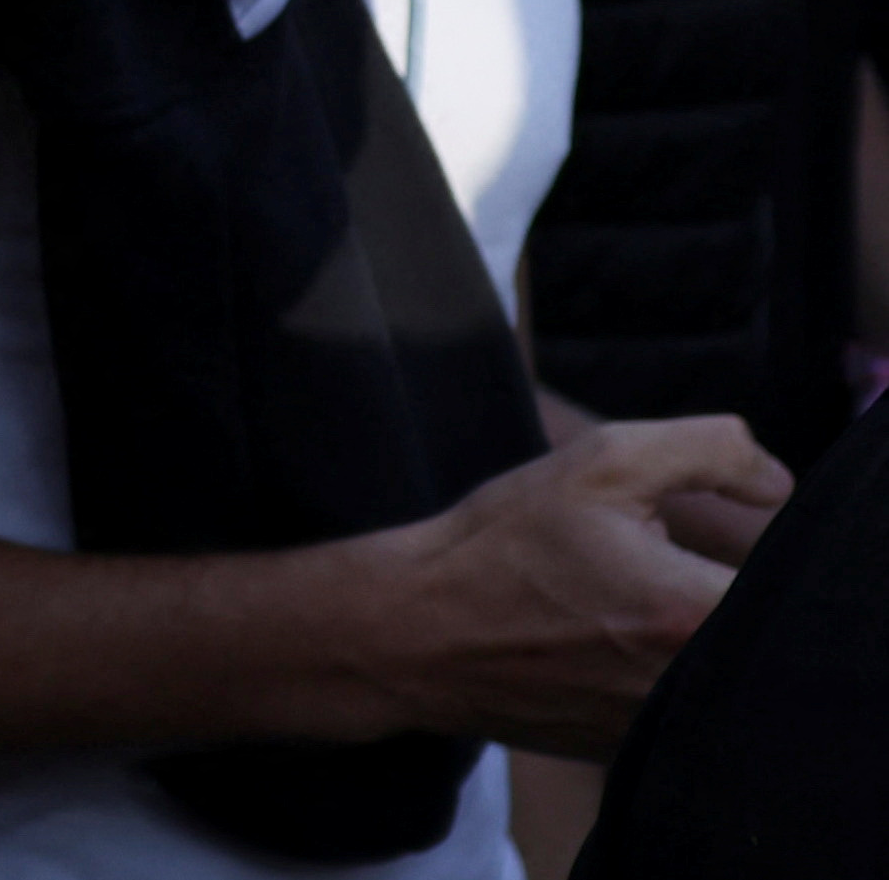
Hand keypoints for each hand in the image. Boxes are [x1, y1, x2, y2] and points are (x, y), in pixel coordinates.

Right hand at [345, 417, 778, 751]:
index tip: (692, 533)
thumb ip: (708, 453)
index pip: (786, 578)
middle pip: (758, 625)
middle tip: (648, 561)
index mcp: (693, 609)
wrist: (414, 634)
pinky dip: (661, 667)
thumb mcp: (596, 461)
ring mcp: (667, 726)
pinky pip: (686, 702)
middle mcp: (693, 682)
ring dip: (689, 628)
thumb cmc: (499, 545)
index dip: (757, 547)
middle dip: (715, 585)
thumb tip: (776, 485)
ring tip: (616, 603)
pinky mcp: (640, 748)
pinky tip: (601, 640)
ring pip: (723, 667)